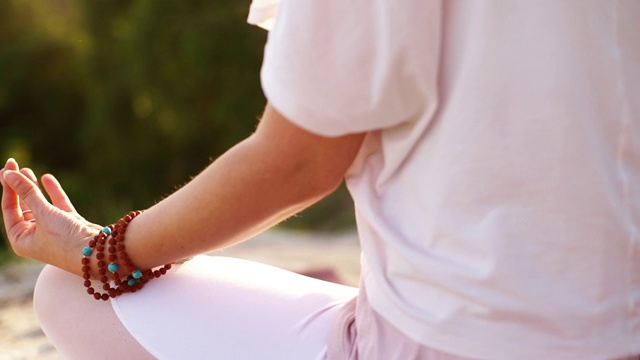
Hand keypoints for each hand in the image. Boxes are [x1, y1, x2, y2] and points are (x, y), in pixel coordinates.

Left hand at [1, 158, 101, 274]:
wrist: (97, 252)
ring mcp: (53, 230)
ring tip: (28, 171)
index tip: (9, 167)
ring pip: (40, 204)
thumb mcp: (43, 214)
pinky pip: (57, 205)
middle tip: (14, 166)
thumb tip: (9, 174)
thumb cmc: (65, 240)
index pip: (10, 208)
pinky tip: (47, 178)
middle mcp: (35, 236)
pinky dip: (53, 192)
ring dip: (34, 188)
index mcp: (21, 240)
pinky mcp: (69, 224)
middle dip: (19, 186)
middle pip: (23, 206)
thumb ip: (27, 192)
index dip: (9, 187)